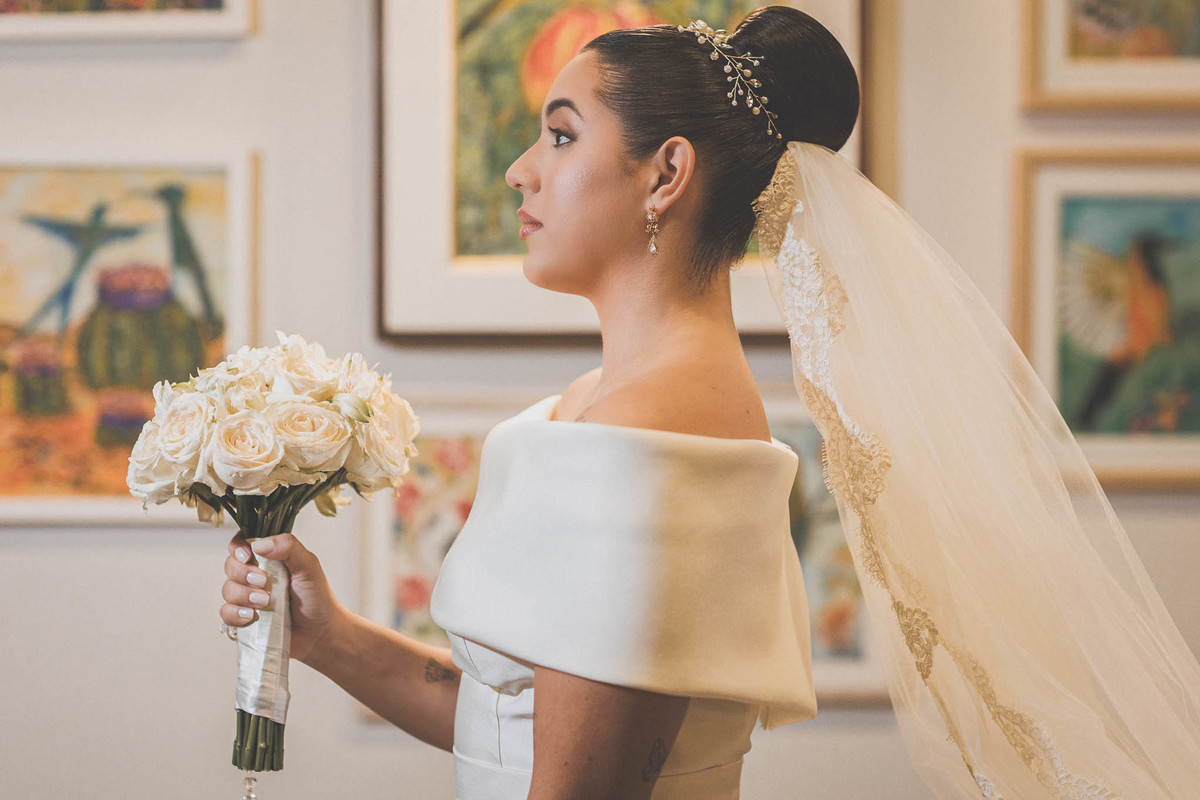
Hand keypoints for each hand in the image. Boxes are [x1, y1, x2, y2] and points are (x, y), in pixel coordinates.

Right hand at [221, 530, 343, 664]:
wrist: (320, 632)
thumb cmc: (317, 596)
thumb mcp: (308, 566)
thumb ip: (289, 547)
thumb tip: (260, 544)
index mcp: (269, 558)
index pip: (242, 543)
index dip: (238, 547)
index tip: (247, 556)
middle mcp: (255, 575)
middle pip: (231, 566)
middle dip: (242, 573)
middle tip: (263, 582)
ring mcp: (248, 597)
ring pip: (228, 589)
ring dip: (242, 595)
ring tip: (264, 602)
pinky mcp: (244, 618)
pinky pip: (226, 613)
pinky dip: (235, 614)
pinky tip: (252, 616)